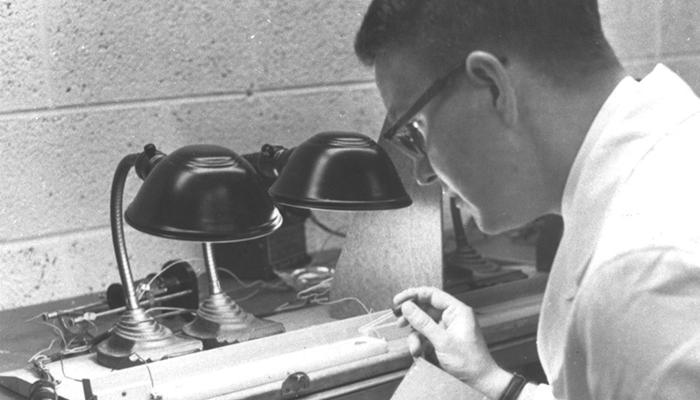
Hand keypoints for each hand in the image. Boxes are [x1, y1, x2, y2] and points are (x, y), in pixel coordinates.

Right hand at [394, 287, 511, 398]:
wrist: (479, 382)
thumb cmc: (470, 362)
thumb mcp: (443, 341)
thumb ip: (423, 322)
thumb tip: (407, 306)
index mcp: (457, 311)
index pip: (432, 294)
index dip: (413, 295)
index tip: (398, 300)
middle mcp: (451, 318)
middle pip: (425, 309)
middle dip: (412, 318)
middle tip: (399, 322)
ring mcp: (446, 330)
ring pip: (423, 325)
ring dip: (415, 336)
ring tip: (415, 348)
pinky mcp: (442, 341)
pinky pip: (425, 337)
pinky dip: (419, 344)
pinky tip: (419, 353)